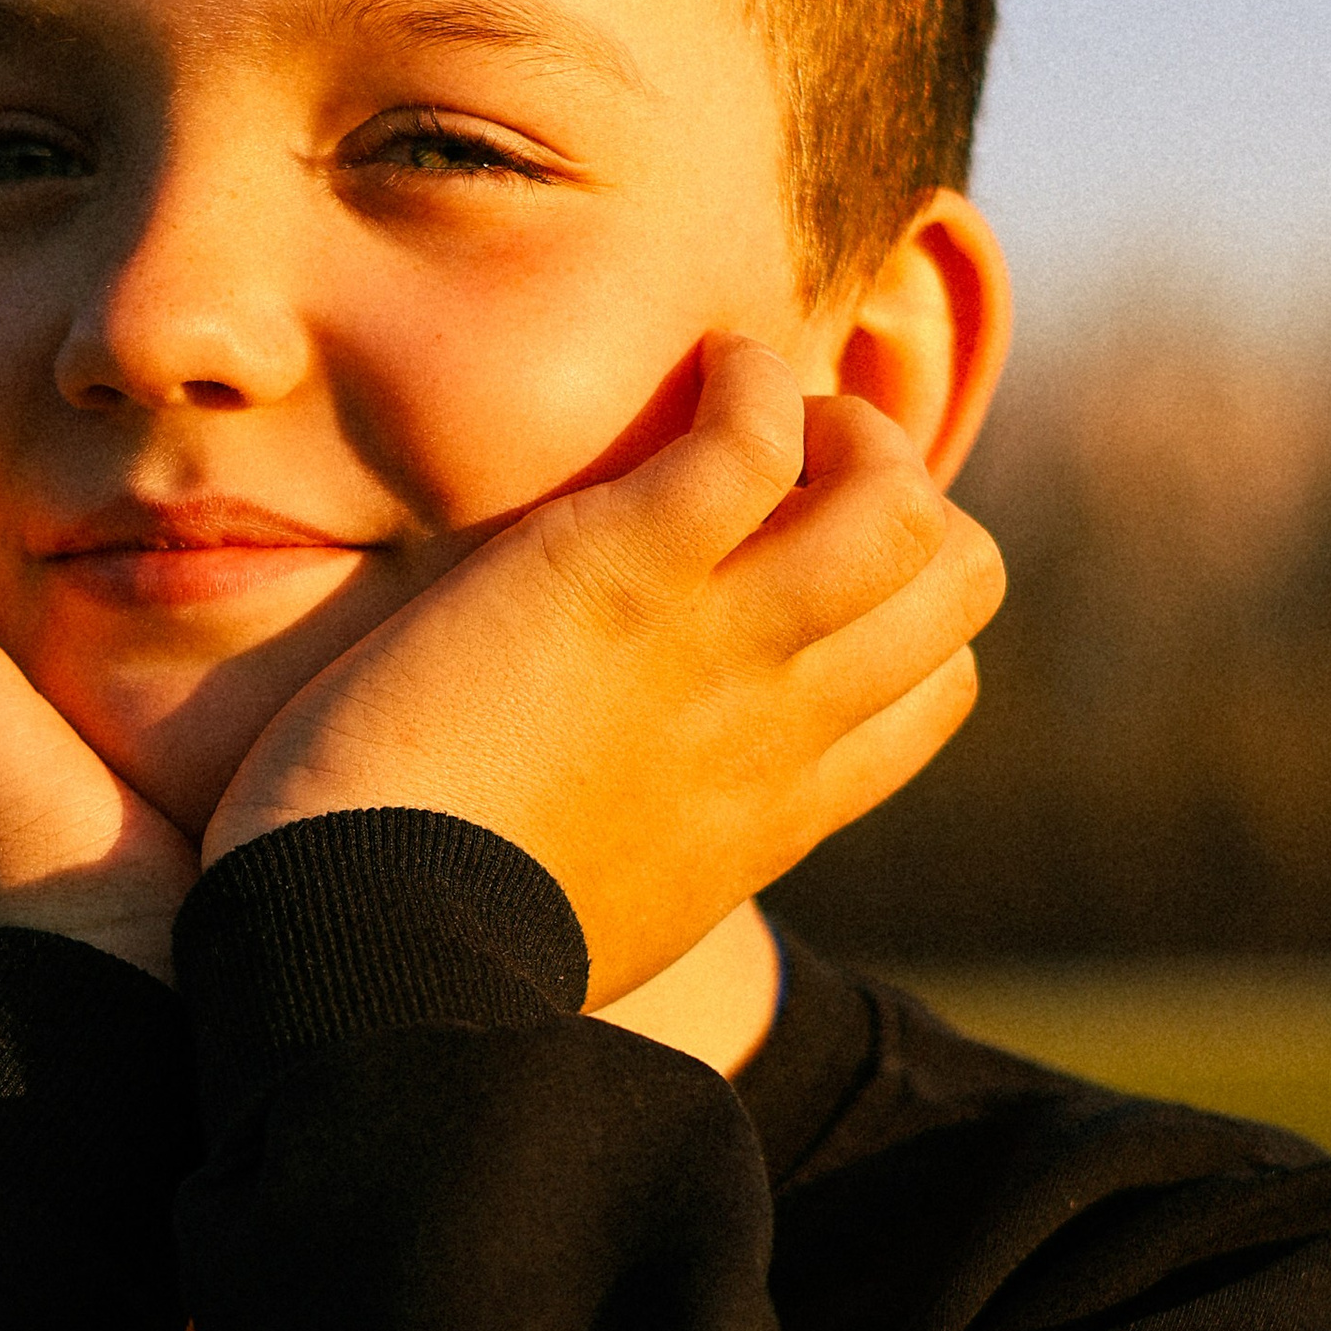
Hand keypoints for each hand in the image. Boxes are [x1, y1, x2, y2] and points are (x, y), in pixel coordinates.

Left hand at [204, 338, 1004, 1005]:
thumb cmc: (437, 950)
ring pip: (903, 508)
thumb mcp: (599, 916)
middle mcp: (780, 724)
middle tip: (793, 469)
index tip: (803, 569)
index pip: (933, 693)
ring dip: (850, 430)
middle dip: (901, 496)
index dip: (898, 611)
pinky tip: (707, 369)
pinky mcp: (624, 569)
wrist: (374, 961)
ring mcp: (717, 645)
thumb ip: (651, 851)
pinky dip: (751, 381)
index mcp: (776, 811)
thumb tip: (616, 839)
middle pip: (956, 584)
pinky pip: (756, 436)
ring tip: (766, 411)